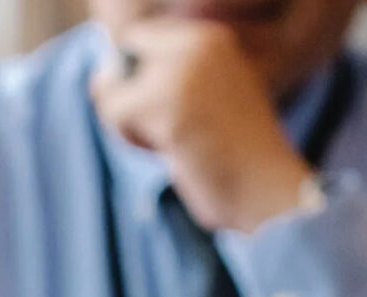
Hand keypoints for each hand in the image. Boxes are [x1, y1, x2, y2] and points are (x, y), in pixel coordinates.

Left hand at [90, 18, 313, 232]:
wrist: (267, 188)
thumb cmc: (232, 155)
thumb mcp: (201, 102)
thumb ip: (159, 81)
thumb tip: (99, 79)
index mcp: (210, 39)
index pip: (138, 39)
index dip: (136, 78)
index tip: (167, 109)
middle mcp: (197, 43)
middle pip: (120, 61)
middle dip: (128, 101)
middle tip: (170, 130)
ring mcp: (181, 71)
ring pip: (111, 89)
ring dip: (129, 124)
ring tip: (173, 142)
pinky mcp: (166, 104)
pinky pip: (113, 113)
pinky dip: (130, 140)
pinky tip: (169, 151)